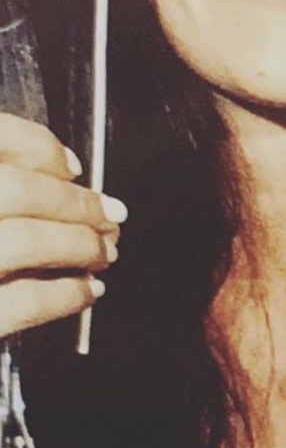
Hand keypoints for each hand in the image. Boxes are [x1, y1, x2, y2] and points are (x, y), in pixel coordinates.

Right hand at [0, 114, 123, 333]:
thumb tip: (60, 173)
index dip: (37, 145)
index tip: (71, 165)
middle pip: (14, 189)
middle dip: (75, 202)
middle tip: (109, 214)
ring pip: (24, 241)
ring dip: (80, 244)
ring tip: (104, 251)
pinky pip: (23, 301)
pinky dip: (67, 294)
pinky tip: (87, 291)